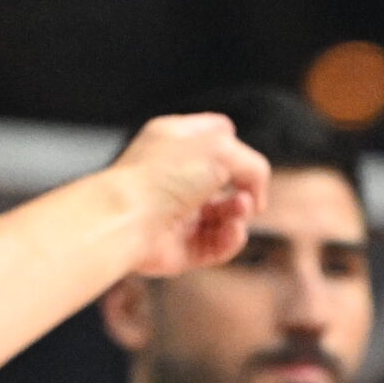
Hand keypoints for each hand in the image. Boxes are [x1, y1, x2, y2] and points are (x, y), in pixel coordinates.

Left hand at [112, 112, 272, 275]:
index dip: (234, 143)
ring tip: (239, 212)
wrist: (127, 219)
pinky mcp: (181, 247)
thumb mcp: (220, 151)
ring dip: (240, 213)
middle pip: (226, 180)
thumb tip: (256, 191)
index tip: (243, 156)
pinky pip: (217, 245)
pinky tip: (233, 232)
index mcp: (175, 142)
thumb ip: (252, 165)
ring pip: (226, 215)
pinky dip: (231, 239)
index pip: (213, 135)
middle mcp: (176, 177)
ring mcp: (179, 213)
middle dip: (245, 187)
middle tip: (246, 193)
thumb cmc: (162, 177)